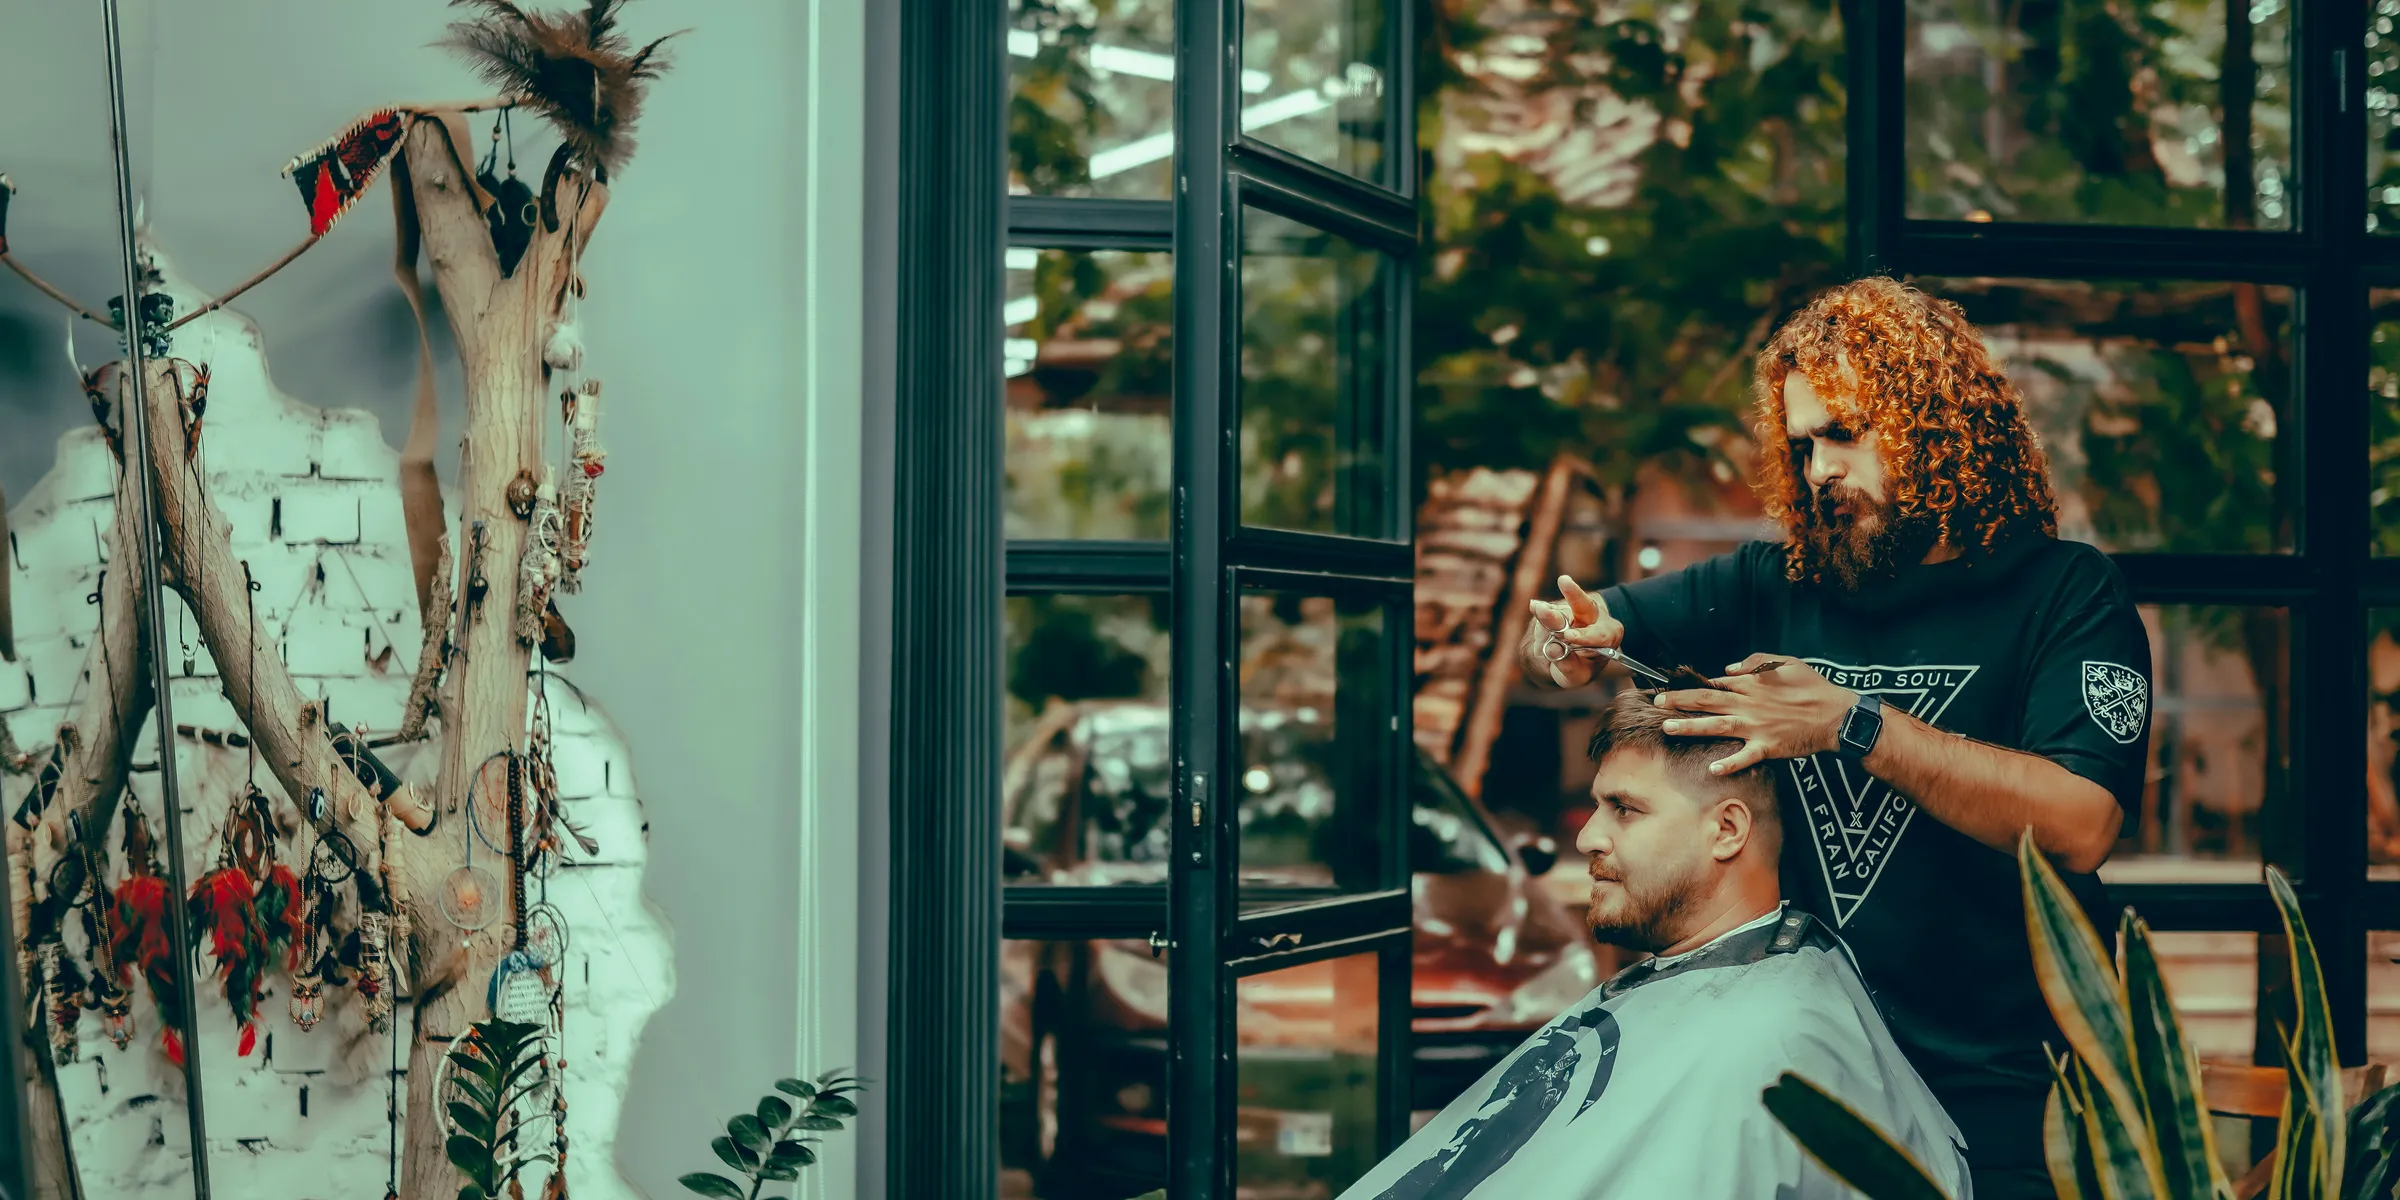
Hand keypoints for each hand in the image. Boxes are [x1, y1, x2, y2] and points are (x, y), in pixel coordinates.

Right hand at [1519, 576, 1622, 687]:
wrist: (1566, 659)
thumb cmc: (1578, 669)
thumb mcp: (1577, 675)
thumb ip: (1568, 665)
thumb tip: (1553, 649)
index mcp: (1607, 637)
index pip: (1600, 635)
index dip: (1585, 636)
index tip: (1569, 636)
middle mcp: (1594, 619)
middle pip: (1586, 606)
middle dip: (1575, 596)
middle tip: (1566, 587)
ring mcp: (1575, 611)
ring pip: (1560, 611)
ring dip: (1548, 611)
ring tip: (1537, 608)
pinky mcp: (1557, 608)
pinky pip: (1547, 609)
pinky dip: (1539, 609)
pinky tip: (1535, 606)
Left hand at [1653, 653, 1852, 774]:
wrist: (1836, 715)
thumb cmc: (1814, 687)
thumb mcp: (1787, 663)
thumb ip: (1757, 661)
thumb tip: (1730, 667)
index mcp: (1752, 684)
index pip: (1715, 684)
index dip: (1692, 685)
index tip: (1672, 688)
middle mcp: (1749, 704)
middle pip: (1707, 701)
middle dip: (1679, 702)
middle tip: (1656, 703)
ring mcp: (1757, 727)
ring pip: (1717, 726)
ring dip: (1691, 726)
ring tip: (1668, 727)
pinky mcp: (1768, 747)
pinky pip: (1745, 756)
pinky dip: (1729, 763)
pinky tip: (1712, 769)